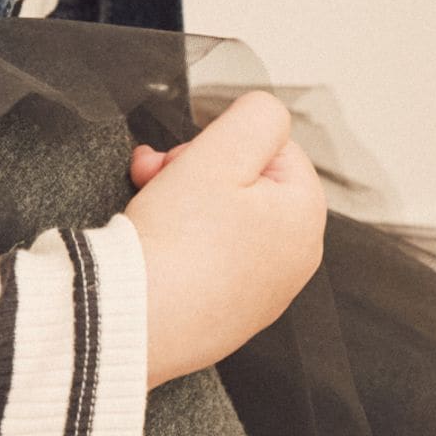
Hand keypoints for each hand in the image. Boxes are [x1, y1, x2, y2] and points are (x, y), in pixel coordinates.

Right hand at [124, 90, 326, 388]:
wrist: (130, 318)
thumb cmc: (175, 243)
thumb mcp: (221, 152)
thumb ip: (257, 117)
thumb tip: (266, 118)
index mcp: (305, 217)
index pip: (273, 147)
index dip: (222, 142)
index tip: (184, 155)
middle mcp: (293, 259)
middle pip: (247, 183)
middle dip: (196, 170)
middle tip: (156, 175)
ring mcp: (260, 292)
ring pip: (223, 219)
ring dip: (183, 202)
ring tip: (147, 206)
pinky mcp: (226, 314)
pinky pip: (208, 260)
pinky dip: (181, 246)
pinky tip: (153, 247)